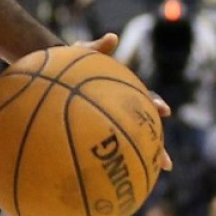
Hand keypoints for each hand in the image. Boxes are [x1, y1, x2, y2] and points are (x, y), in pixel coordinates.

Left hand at [73, 33, 173, 170]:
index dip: (154, 104)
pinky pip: (96, 146)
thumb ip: (96, 47)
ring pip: (126, 143)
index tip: (163, 110)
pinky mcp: (92, 129)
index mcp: (122, 91)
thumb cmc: (69, 61)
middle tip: (165, 162)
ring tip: (145, 178)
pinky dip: (102, 159)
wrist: (51, 73)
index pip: (144, 98)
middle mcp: (120, 108)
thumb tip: (111, 38)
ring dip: (136, 160)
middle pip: (142, 130)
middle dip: (154, 145)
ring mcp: (106, 120)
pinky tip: (103, 178)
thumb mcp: (81, 52)